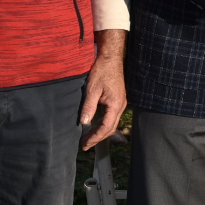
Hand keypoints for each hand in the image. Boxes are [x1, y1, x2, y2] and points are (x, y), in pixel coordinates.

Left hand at [80, 30, 127, 149]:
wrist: (111, 58)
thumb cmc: (102, 71)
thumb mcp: (92, 89)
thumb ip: (89, 106)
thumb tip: (84, 122)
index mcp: (116, 104)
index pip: (106, 127)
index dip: (95, 137)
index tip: (85, 144)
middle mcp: (120, 106)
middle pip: (110, 128)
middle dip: (97, 138)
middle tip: (84, 145)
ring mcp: (120, 103)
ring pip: (111, 123)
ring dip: (100, 132)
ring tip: (88, 138)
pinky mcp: (117, 100)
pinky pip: (111, 117)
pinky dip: (102, 124)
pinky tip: (94, 126)